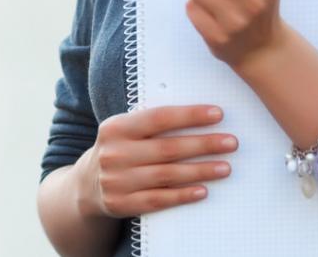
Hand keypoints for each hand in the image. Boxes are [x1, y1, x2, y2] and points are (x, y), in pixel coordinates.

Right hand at [75, 105, 236, 218]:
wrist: (87, 185)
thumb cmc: (119, 150)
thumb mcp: (124, 130)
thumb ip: (152, 123)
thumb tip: (199, 115)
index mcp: (115, 127)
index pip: (158, 118)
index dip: (189, 115)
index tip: (218, 114)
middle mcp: (114, 153)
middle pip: (167, 148)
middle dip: (204, 144)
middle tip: (230, 142)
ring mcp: (116, 180)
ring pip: (166, 175)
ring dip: (200, 171)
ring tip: (225, 167)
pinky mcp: (121, 203)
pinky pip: (158, 199)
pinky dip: (182, 195)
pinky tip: (203, 190)